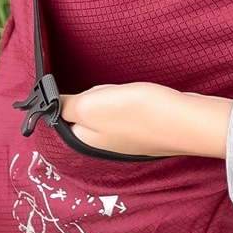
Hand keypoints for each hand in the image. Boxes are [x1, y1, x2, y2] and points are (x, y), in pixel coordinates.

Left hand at [60, 83, 232, 158]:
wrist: (186, 120)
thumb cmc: (137, 114)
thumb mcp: (90, 106)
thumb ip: (65, 105)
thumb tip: (46, 106)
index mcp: (85, 141)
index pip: (62, 117)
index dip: (66, 99)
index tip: (76, 89)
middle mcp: (102, 144)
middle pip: (85, 109)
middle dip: (94, 94)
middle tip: (109, 92)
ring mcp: (124, 137)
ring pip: (107, 107)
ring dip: (114, 94)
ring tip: (128, 94)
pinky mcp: (143, 128)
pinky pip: (127, 109)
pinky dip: (131, 98)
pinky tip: (142, 97)